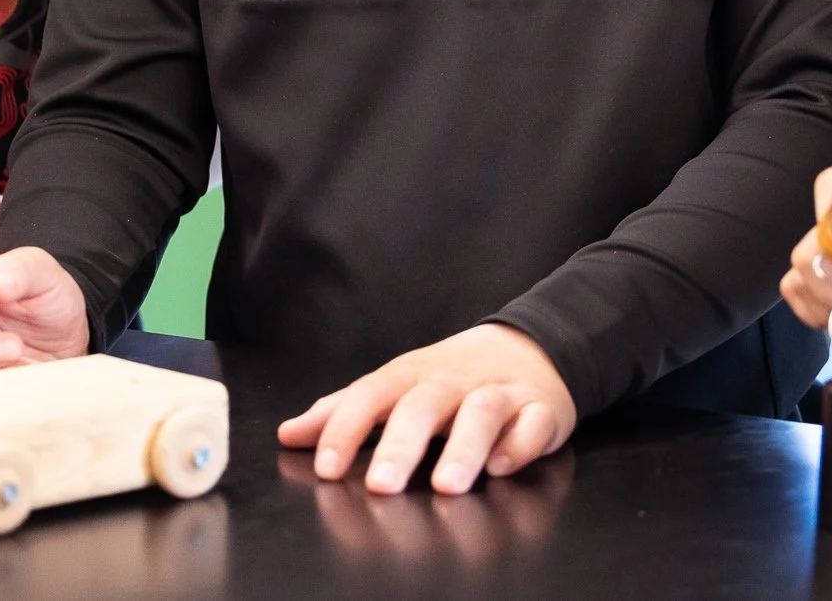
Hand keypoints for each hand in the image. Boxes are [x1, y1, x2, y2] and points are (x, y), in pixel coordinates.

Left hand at [277, 324, 576, 495]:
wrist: (532, 346)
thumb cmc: (454, 376)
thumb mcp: (398, 384)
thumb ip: (346, 410)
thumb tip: (290, 433)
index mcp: (413, 376)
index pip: (372, 395)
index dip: (347, 428)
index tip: (326, 467)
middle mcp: (453, 382)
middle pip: (425, 404)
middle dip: (402, 444)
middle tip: (382, 485)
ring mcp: (500, 393)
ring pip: (482, 412)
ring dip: (464, 447)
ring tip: (447, 485)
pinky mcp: (541, 410)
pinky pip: (534, 424)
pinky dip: (520, 444)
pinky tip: (502, 466)